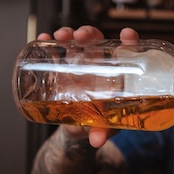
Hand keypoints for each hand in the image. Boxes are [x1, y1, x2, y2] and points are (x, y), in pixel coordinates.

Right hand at [37, 26, 140, 147]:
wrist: (79, 128)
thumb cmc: (100, 124)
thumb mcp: (103, 127)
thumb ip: (102, 132)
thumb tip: (97, 140)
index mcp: (117, 77)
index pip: (128, 53)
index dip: (130, 41)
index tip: (127, 34)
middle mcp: (100, 66)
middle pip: (99, 42)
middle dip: (91, 33)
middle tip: (81, 36)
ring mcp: (81, 66)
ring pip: (77, 43)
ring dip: (69, 34)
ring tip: (61, 36)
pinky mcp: (63, 69)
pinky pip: (57, 52)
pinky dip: (49, 43)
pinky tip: (43, 38)